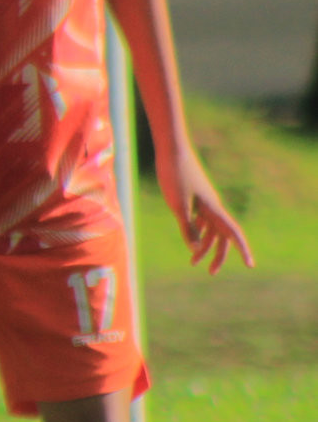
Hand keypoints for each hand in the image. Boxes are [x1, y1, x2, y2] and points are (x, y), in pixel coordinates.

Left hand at [161, 150, 253, 271]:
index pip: (232, 233)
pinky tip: (191, 240)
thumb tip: (196, 249)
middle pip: (222, 235)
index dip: (242, 250)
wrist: (171, 149)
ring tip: (192, 262)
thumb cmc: (174, 175)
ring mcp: (204, 201)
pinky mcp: (194, 197)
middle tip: (211, 272)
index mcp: (213, 209)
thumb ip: (187, 228)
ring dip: (203, 246)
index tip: (250, 266)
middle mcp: (212, 206)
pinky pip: (201, 220)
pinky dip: (198, 232)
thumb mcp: (178, 206)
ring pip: (210, 229)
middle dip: (218, 255)